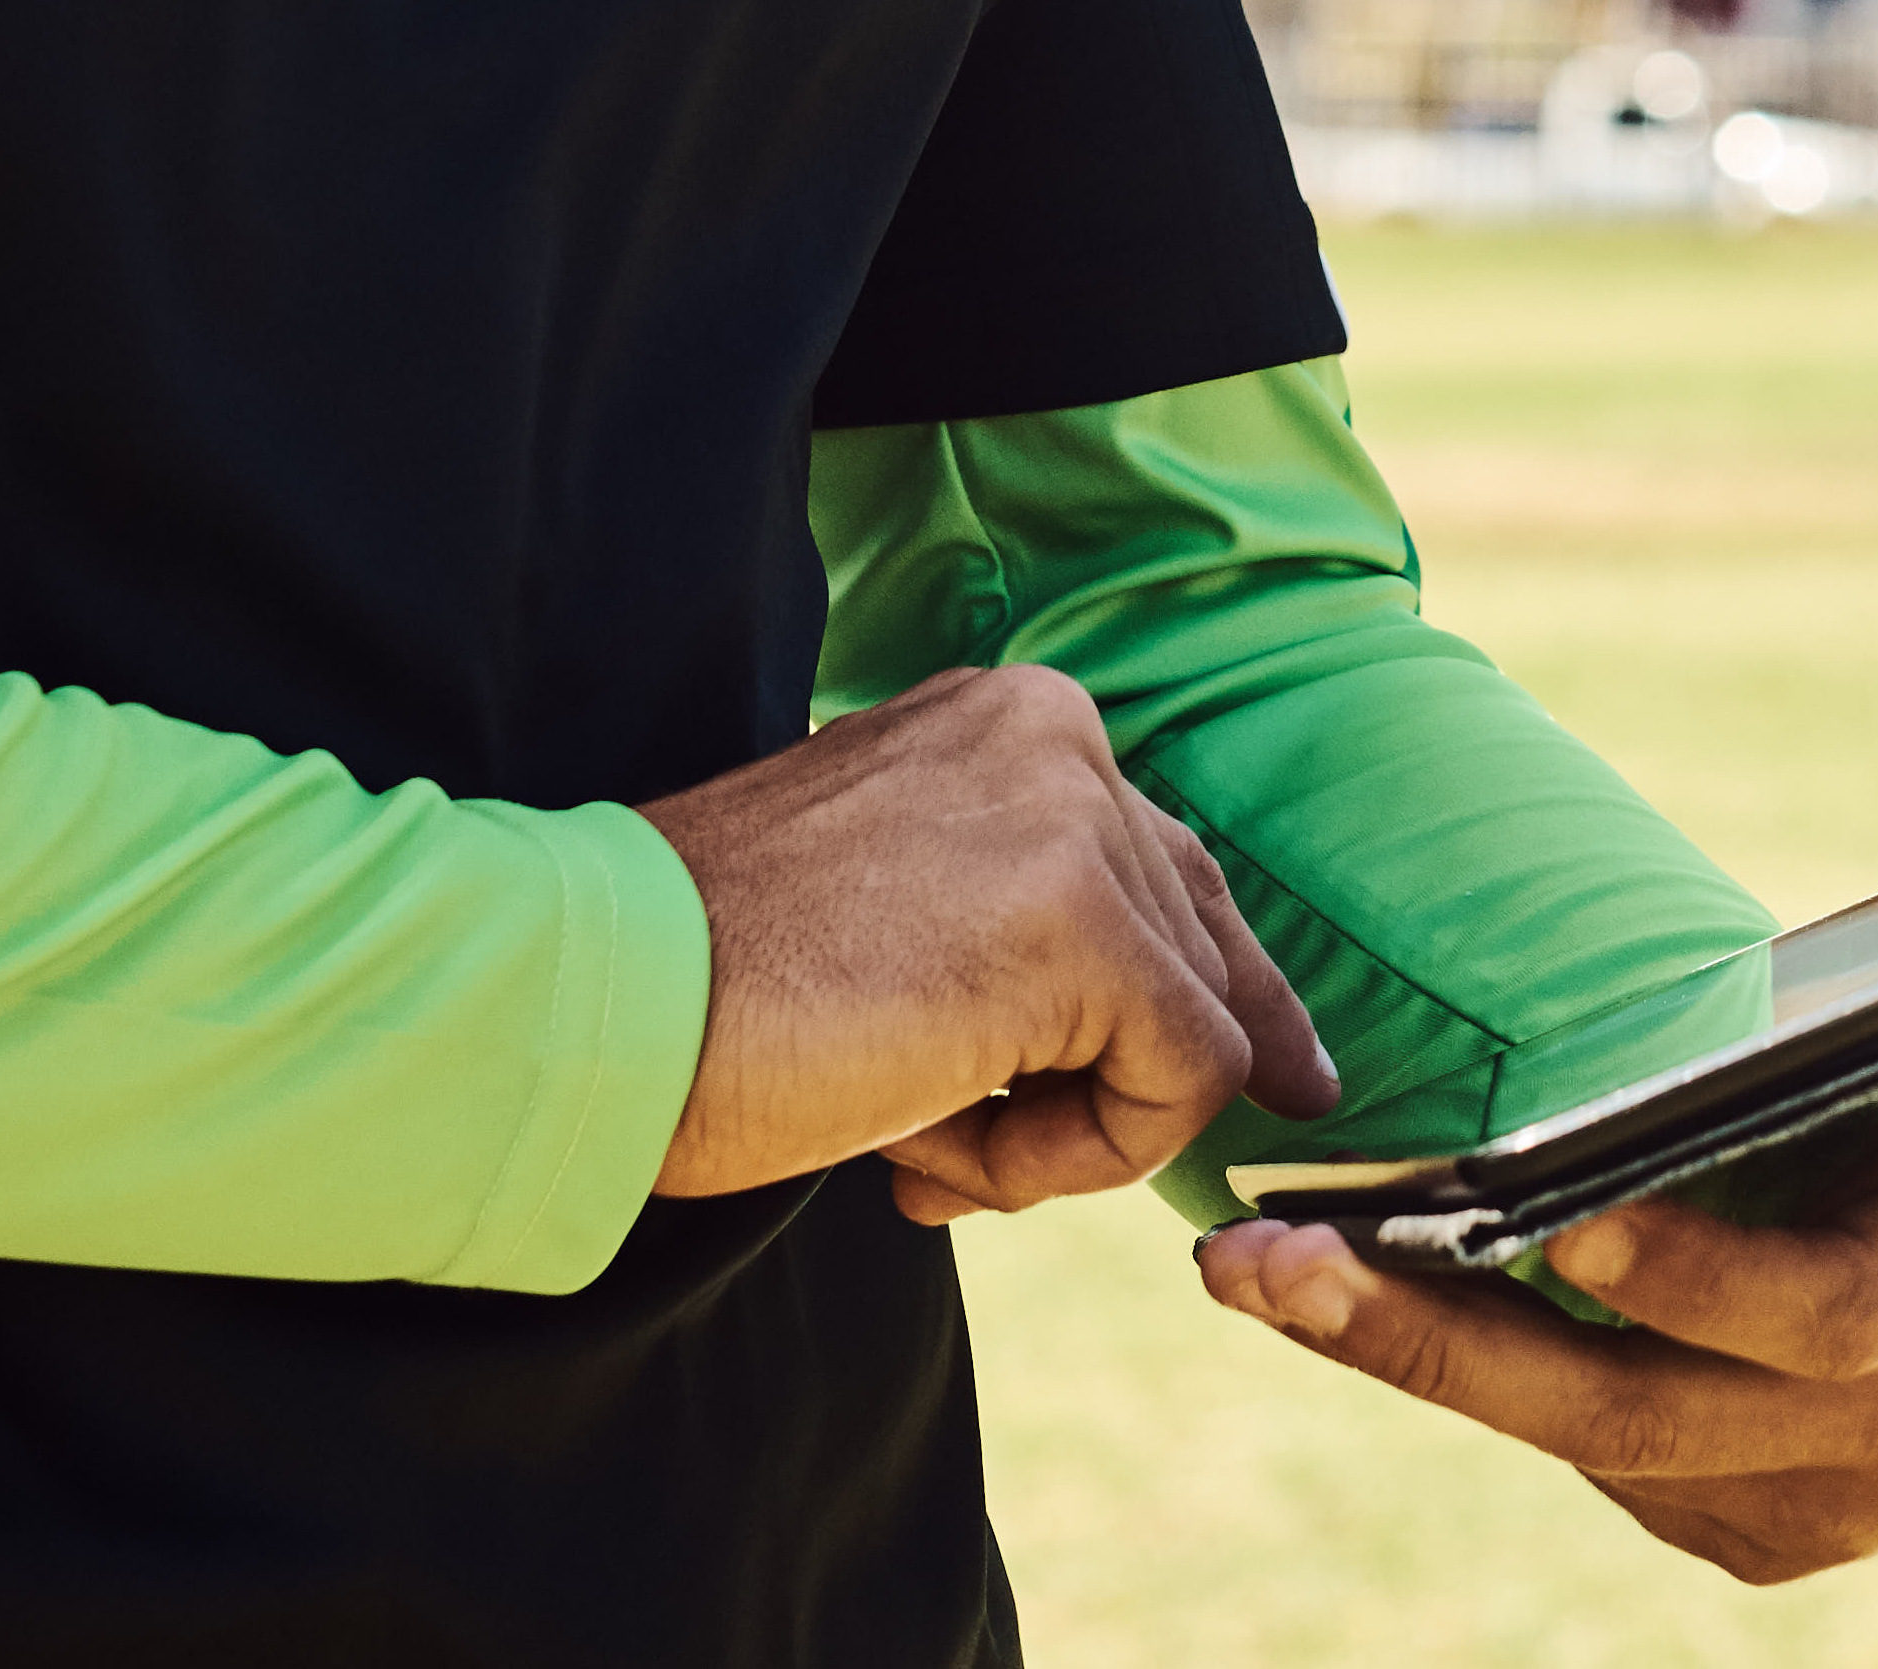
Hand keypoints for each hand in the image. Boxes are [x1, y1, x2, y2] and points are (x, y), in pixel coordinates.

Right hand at [638, 665, 1331, 1218]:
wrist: (596, 1002)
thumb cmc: (714, 985)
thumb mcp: (901, 907)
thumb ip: (1035, 927)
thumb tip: (1214, 1039)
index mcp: (1012, 718)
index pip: (1171, 871)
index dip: (1210, 999)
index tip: (1281, 1080)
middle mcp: (1062, 734)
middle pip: (1199, 951)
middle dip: (1100, 1087)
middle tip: (959, 1156)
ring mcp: (1080, 819)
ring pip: (1190, 1034)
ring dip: (1060, 1135)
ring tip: (909, 1140)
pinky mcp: (1088, 925)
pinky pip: (1180, 1085)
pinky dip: (1081, 1158)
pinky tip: (938, 1151)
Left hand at [1189, 951, 1877, 1580]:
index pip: (1815, 1317)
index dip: (1697, 1279)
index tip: (1557, 1219)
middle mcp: (1861, 1439)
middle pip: (1626, 1407)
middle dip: (1438, 1341)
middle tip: (1268, 1264)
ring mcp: (1785, 1503)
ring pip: (1570, 1434)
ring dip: (1406, 1355)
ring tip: (1249, 1263)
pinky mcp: (1727, 1528)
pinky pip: (1576, 1445)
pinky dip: (1462, 1376)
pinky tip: (1342, 1293)